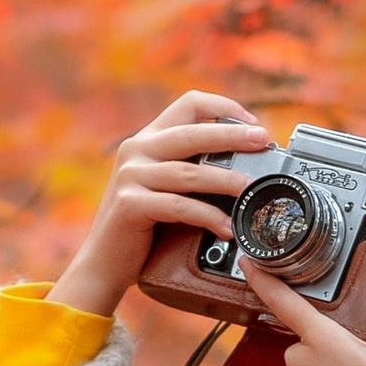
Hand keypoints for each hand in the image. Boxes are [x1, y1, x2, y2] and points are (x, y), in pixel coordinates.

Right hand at [45, 89, 268, 318]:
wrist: (103, 261)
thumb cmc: (141, 225)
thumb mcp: (162, 185)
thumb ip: (189, 166)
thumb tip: (243, 161)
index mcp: (147, 139)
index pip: (189, 104)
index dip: (224, 108)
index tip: (252, 123)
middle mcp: (136, 149)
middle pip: (193, 132)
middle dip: (232, 135)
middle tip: (262, 141)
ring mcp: (131, 176)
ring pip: (190, 172)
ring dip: (227, 180)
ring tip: (252, 189)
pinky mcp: (131, 204)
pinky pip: (180, 206)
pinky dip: (208, 216)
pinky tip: (227, 227)